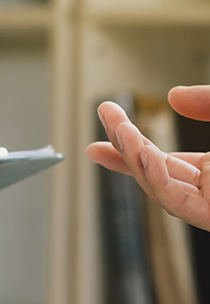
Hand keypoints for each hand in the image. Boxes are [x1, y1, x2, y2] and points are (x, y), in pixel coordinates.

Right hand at [87, 96, 209, 230]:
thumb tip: (172, 95)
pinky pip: (175, 201)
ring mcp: (208, 207)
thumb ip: (206, 102)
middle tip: (104, 114)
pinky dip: (155, 178)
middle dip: (123, 144)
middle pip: (152, 171)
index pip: (164, 159)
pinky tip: (145, 154)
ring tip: (121, 129)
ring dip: (134, 158)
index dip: (132, 141)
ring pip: (157, 187)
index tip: (110, 119)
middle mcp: (208, 191)